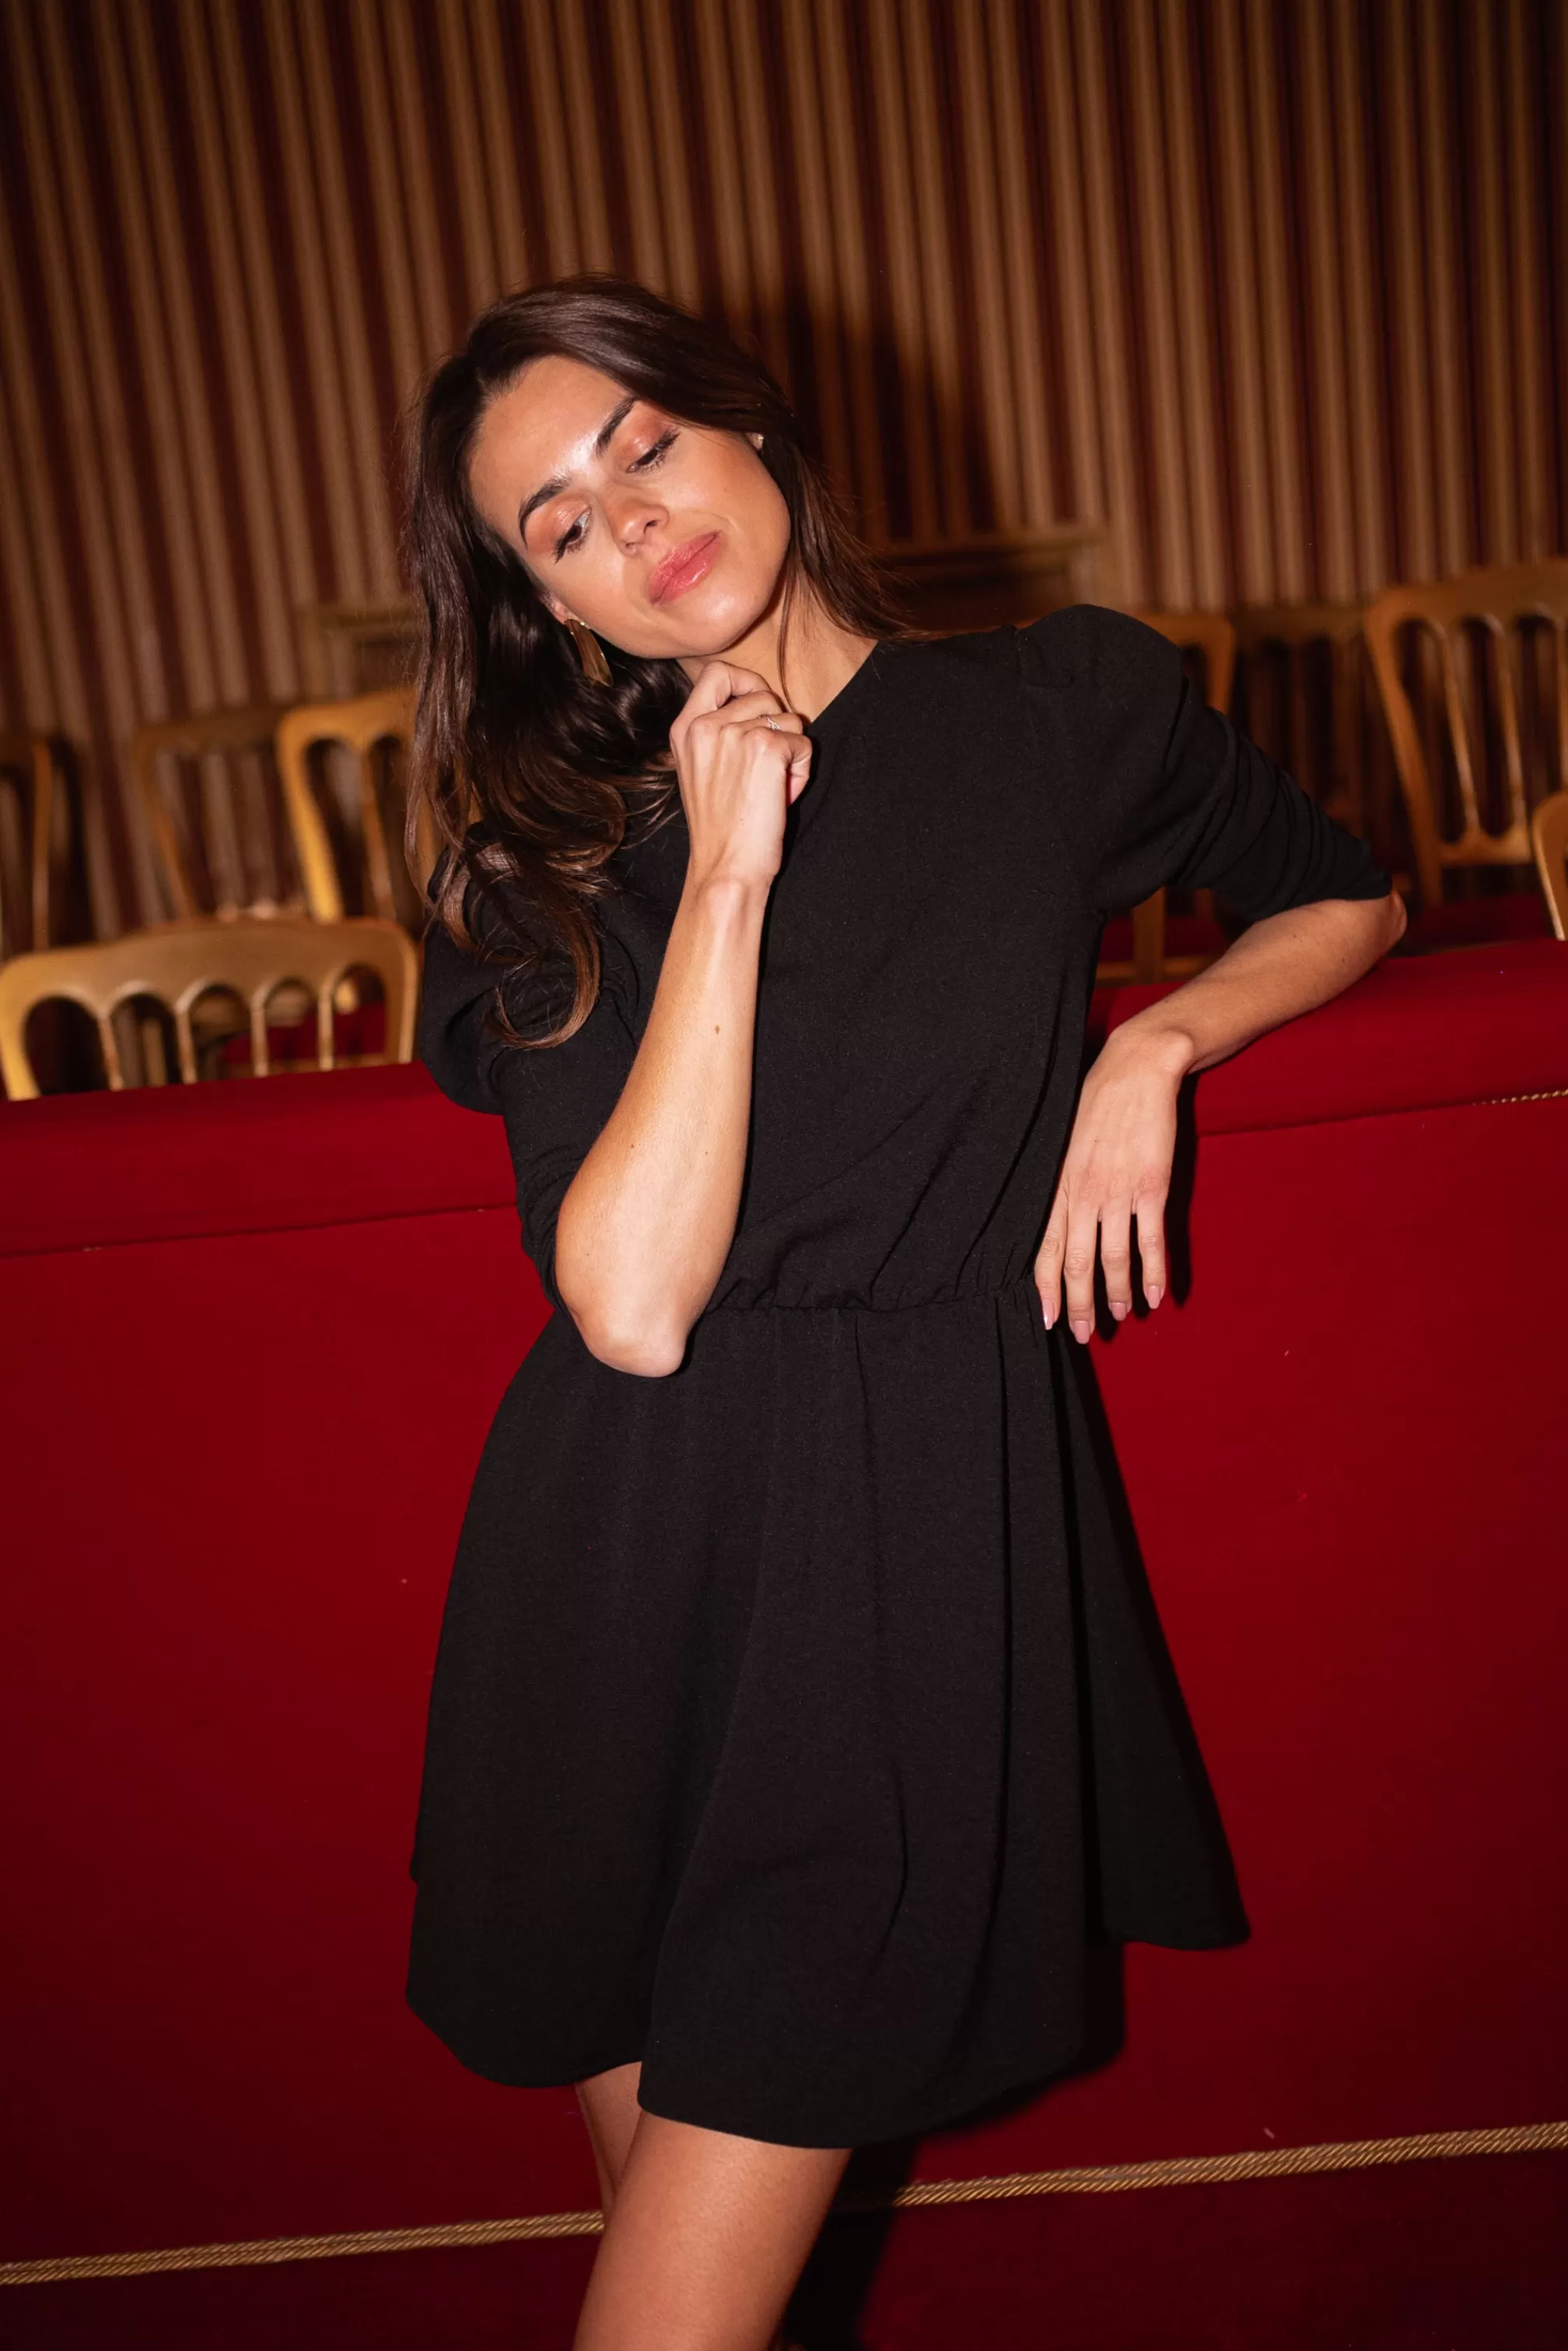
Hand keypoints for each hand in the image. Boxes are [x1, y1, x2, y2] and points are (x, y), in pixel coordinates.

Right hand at [668, 661, 811, 891]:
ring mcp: (735, 734)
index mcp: (685, 729)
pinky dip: (802, 771)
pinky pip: (804, 744)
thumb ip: (717, 733)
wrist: (726, 867)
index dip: (746, 681)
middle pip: (765, 695)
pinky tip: (782, 798)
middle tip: (765, 769)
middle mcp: (706, 725)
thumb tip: (760, 703)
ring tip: (771, 787)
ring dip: (791, 751)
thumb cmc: (720, 828)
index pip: (717, 673)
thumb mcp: (700, 770)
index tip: (758, 706)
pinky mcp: (767, 749)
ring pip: (789, 719)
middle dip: (777, 728)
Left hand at [1034, 1030, 1186, 1341]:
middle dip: (1079, 1303)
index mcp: (1060, 1184)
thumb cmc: (1097, 1102)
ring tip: (1118, 1317)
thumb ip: (1061, 1181)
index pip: (1047, 1247)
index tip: (1048, 1319)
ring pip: (1114, 1258)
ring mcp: (1118, 1192)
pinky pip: (1150, 1241)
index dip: (1046, 1287)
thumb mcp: (1064, 1142)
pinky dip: (1154, 1273)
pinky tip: (1155, 1296)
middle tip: (1083, 1334)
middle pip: (1079, 1262)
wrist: (1137, 1069)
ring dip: (1116, 1294)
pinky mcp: (1151, 1187)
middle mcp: (1084, 1193)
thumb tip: (1055, 1218)